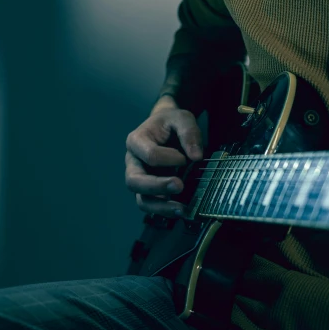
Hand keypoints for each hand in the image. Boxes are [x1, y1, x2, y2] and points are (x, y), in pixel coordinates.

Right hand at [125, 96, 202, 216]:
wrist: (167, 128)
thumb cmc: (171, 123)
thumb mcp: (182, 118)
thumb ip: (189, 133)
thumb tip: (196, 157)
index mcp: (136, 141)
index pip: (149, 155)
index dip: (169, 158)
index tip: (186, 158)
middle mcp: (133, 162)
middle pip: (134, 181)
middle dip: (157, 186)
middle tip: (179, 186)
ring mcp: (140, 179)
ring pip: (141, 199)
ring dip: (160, 206)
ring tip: (181, 209)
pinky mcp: (150, 191)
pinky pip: (153, 205)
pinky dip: (166, 210)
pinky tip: (183, 211)